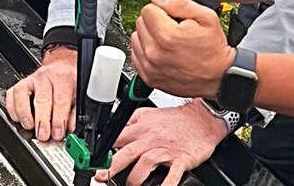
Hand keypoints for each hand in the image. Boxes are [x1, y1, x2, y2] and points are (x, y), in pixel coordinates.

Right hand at [4, 47, 76, 141]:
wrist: (61, 65)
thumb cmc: (69, 82)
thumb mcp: (77, 94)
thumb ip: (74, 112)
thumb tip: (70, 128)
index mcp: (64, 79)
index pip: (60, 100)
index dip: (59, 120)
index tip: (58, 134)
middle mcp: (46, 77)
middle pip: (42, 98)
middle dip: (42, 120)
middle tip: (43, 135)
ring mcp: (31, 79)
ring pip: (23, 93)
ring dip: (24, 113)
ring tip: (29, 127)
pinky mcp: (20, 83)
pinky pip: (11, 94)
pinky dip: (12, 108)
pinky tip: (17, 118)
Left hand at [98, 103, 227, 185]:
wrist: (203, 119)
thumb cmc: (175, 120)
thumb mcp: (148, 114)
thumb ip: (129, 123)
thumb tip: (110, 131)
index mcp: (141, 128)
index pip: (116, 137)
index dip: (102, 149)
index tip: (91, 159)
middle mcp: (151, 139)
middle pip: (126, 153)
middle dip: (111, 167)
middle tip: (100, 177)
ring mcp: (166, 151)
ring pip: (145, 165)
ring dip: (135, 179)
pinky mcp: (181, 160)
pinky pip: (171, 176)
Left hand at [130, 0, 233, 98]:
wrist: (220, 77)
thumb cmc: (214, 49)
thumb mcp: (206, 17)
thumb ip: (180, 3)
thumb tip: (158, 0)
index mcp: (167, 36)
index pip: (147, 9)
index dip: (162, 10)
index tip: (172, 18)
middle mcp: (155, 53)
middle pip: (140, 23)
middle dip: (155, 22)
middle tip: (173, 30)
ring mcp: (150, 67)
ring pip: (136, 38)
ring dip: (149, 37)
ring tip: (167, 42)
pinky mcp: (149, 77)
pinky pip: (136, 55)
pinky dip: (146, 51)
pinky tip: (162, 52)